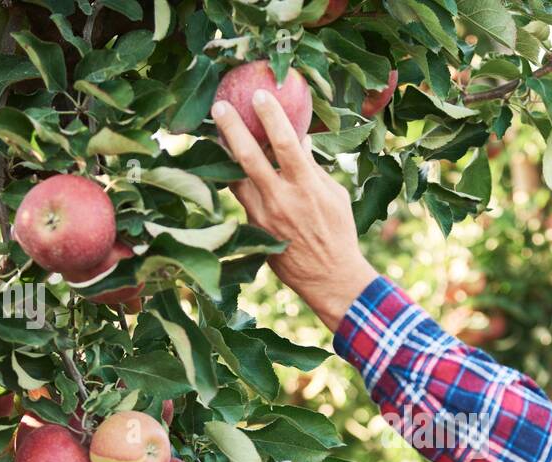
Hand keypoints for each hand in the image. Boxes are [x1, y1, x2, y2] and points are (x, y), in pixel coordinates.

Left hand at [210, 90, 378, 330]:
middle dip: (231, 129)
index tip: (261, 94)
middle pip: (249, 158)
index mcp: (306, 187)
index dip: (271, 116)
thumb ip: (313, 168)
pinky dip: (235, 181)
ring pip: (235, 179)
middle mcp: (281, 200)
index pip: (286, 144)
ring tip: (213, 134)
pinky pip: (241, 199)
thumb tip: (299, 139)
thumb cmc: (338, 233)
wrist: (330, 278)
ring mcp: (263, 217)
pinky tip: (227, 167)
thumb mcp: (334, 196)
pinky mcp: (253, 231)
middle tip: (218, 106)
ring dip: (223, 155)